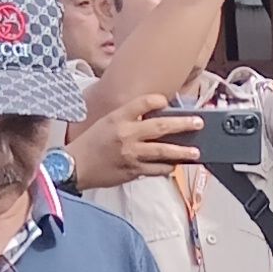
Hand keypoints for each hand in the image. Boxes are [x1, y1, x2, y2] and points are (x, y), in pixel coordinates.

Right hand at [66, 91, 203, 190]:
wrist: (75, 166)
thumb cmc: (90, 144)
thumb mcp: (106, 123)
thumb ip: (128, 119)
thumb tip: (153, 118)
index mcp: (118, 118)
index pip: (143, 103)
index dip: (158, 100)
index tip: (167, 101)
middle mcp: (126, 134)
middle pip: (160, 126)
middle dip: (182, 125)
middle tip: (197, 123)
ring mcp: (131, 154)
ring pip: (162, 152)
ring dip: (181, 152)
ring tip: (195, 152)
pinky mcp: (133, 171)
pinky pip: (156, 170)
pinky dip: (167, 168)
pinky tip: (174, 166)